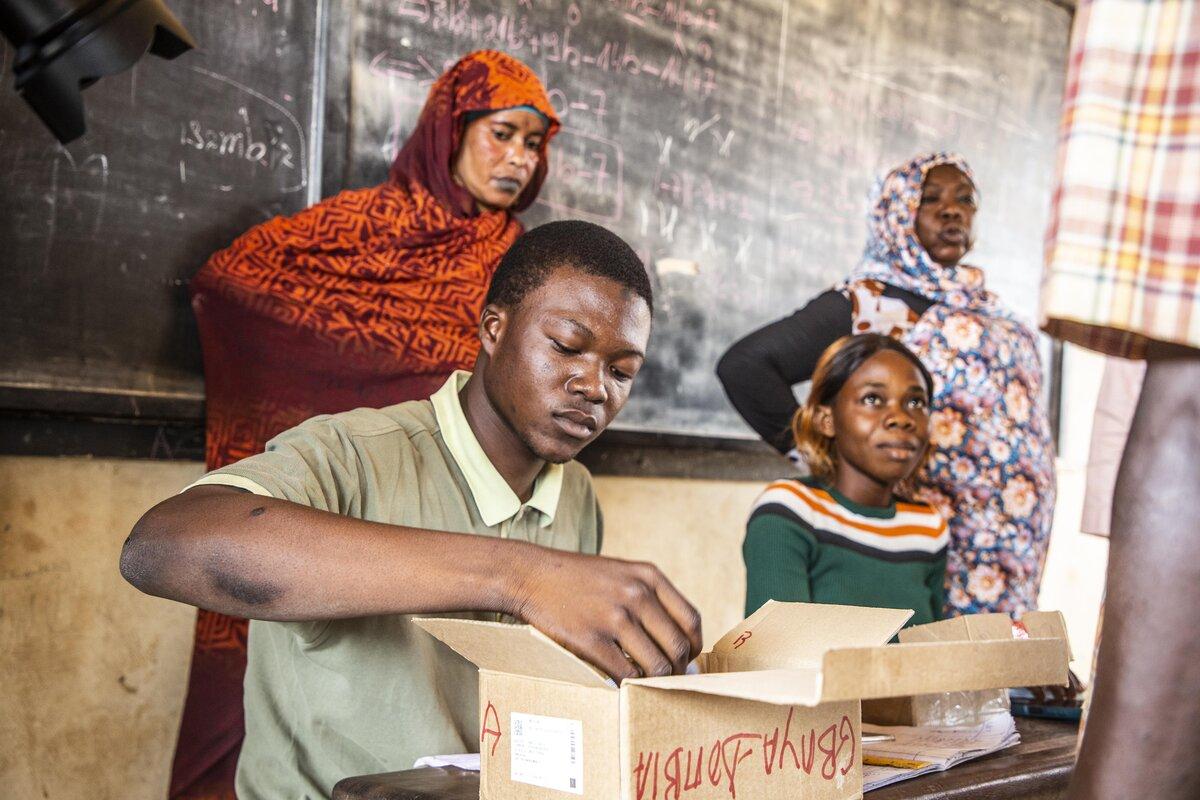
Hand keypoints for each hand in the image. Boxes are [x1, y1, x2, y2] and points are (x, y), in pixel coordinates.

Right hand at [507, 548, 702, 682]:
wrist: (532, 576)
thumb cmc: (579, 578)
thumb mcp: (623, 573)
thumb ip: (651, 597)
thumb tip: (678, 639)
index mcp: (649, 576)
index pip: (691, 620)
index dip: (694, 646)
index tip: (687, 658)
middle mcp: (637, 595)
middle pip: (678, 647)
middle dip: (678, 670)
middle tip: (669, 679)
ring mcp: (614, 618)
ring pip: (657, 666)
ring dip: (656, 681)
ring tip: (648, 684)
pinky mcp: (592, 640)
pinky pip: (626, 674)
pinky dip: (630, 684)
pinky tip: (624, 681)